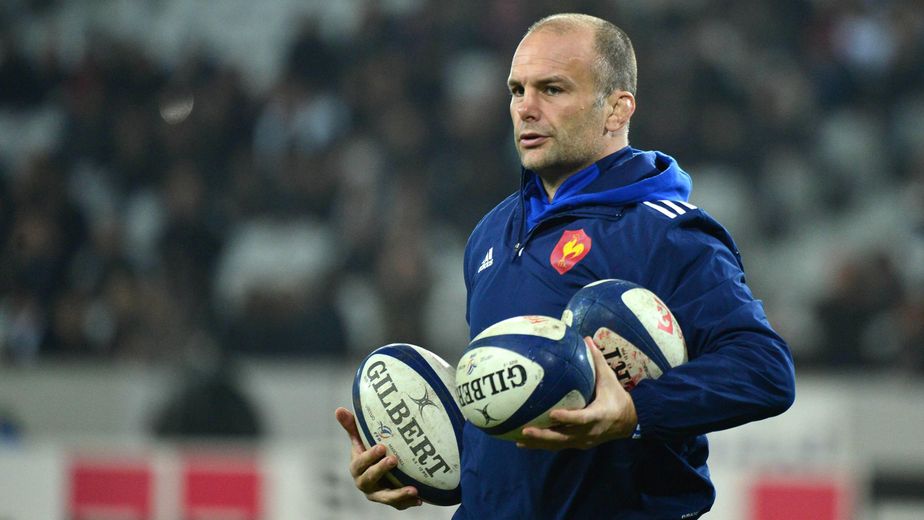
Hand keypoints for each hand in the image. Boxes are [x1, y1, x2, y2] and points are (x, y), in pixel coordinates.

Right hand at [334, 407, 421, 508]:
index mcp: (357, 468)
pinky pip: (399, 505)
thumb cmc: (369, 451)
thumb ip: (352, 426)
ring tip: (413, 490)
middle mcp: (365, 483)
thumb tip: (338, 409)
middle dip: (381, 470)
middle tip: (394, 459)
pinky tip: (420, 499)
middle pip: (370, 480)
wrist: (381, 472)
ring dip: (399, 495)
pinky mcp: (391, 501)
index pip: (359, 464)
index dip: (369, 456)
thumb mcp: (361, 439)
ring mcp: (378, 494)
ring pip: (386, 497)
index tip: (382, 446)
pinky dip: (408, 502)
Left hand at [517, 338, 637, 449]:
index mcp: (599, 415)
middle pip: (564, 437)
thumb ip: (598, 361)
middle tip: (525, 430)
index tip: (552, 414)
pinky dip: (542, 445)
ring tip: (519, 440)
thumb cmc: (617, 398)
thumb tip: (586, 339)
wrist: (629, 421)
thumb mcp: (609, 379)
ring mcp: (584, 440)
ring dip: (539, 443)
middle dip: (544, 436)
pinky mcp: (579, 444)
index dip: (567, 418)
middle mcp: (590, 431)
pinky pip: (559, 445)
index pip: (582, 419)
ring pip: (559, 444)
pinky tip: (524, 443)